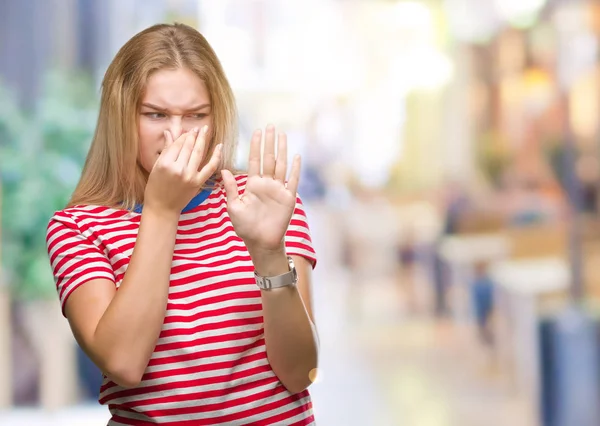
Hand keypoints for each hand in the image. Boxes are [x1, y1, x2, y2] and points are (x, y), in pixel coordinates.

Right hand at [144, 126, 221, 214]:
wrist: (163, 208)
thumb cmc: (155, 188)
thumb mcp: (156, 167)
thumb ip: (166, 149)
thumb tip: (169, 132)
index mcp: (165, 163)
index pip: (177, 144)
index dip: (184, 136)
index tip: (189, 130)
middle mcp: (178, 169)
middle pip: (188, 147)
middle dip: (194, 135)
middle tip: (199, 128)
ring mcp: (189, 176)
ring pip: (198, 153)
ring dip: (203, 140)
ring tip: (206, 130)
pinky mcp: (198, 182)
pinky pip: (210, 167)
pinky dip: (216, 156)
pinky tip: (219, 146)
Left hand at [221, 124, 300, 252]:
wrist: (261, 243)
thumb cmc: (246, 227)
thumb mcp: (234, 207)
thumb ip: (231, 188)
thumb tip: (223, 170)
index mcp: (253, 184)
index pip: (255, 160)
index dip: (256, 146)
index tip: (256, 131)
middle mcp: (266, 184)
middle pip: (269, 158)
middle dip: (269, 142)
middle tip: (270, 126)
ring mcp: (278, 190)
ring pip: (281, 165)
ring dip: (282, 150)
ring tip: (283, 135)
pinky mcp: (288, 198)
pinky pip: (293, 180)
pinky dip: (295, 169)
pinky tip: (296, 156)